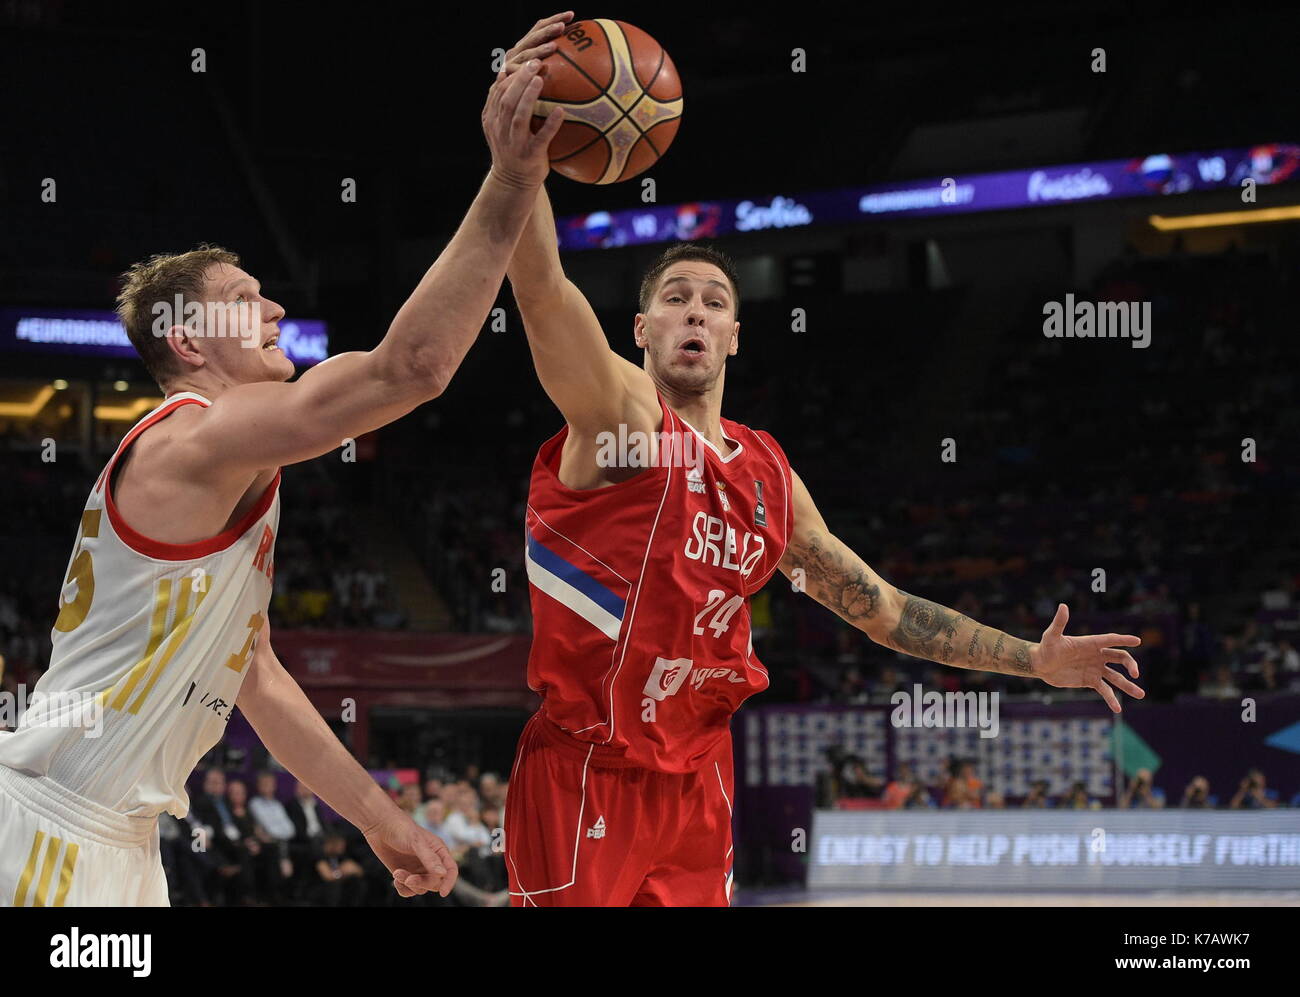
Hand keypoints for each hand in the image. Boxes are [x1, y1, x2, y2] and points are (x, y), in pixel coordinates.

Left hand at [363, 811, 458, 897]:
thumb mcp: (417, 842)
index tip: (443, 893)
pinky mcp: (404, 874)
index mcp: (439, 851)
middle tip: (408, 879)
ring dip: (409, 884)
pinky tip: (395, 877)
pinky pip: (408, 890)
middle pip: (435, 882)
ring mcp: (417, 869)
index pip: (451, 870)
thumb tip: (443, 874)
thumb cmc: (401, 829)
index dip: (449, 882)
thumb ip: (430, 859)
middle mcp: (430, 862)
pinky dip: (402, 888)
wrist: (380, 826)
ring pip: (421, 888)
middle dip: (423, 883)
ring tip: (397, 873)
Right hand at [482, 13, 572, 188]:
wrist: (513, 183)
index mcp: (492, 119)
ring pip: (518, 116)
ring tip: (540, 79)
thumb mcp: (503, 126)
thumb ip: (504, 103)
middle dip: (519, 79)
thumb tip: (509, 73)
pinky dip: (551, 124)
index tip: (523, 59)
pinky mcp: (530, 155)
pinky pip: (541, 138)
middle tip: (534, 62)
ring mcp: (515, 143)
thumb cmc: (514, 149)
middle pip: (506, 99)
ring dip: (529, 96)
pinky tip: (562, 112)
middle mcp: (501, 130)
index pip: (497, 91)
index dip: (509, 74)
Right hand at [497, 11, 572, 80]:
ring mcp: (511, 61)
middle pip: (534, 37)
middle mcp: (518, 50)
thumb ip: (554, 61)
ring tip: (553, 47)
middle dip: (548, 30)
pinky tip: (539, 68)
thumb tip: (578, 54)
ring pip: (527, 53)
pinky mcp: (508, 74)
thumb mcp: (541, 70)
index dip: (554, 19)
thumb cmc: (529, 86)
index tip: (571, 15)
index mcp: (526, 45)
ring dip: (540, 49)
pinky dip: (527, 69)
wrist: (507, 99)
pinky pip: (519, 72)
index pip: (540, 27)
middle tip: (562, 26)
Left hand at [1032, 603, 1143, 712]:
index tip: (1138, 641)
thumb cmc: (1046, 648)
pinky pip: (1105, 690)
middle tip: (1136, 674)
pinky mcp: (1090, 681)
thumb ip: (1059, 623)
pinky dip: (1111, 699)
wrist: (1040, 664)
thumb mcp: (1052, 636)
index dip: (1123, 640)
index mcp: (1090, 643)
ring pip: (1116, 677)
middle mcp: (1096, 655)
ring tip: (1141, 695)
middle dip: (1130, 664)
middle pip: (1119, 658)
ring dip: (1128, 686)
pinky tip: (1118, 709)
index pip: (1111, 640)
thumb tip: (1063, 606)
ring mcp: (1095, 669)